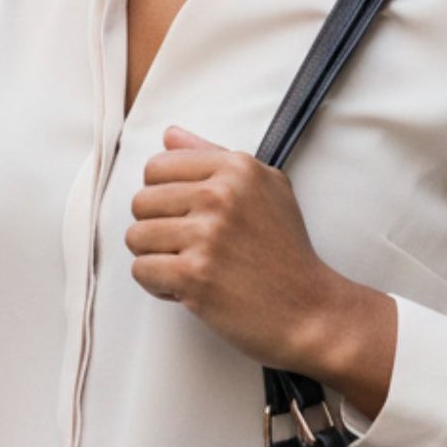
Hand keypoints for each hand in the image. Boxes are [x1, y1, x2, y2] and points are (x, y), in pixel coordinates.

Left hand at [127, 124, 396, 418]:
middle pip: (141, 201)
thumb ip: (214, 156)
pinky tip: (189, 289)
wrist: (311, 311)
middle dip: (158, 229)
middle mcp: (220, 195)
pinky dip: (159, 285)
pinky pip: (141, 270)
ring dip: (157, 258)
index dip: (164, 196)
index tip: (188, 217)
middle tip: (191, 248)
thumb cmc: (286, 252)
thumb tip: (169, 135)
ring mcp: (207, 235)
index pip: (157, 166)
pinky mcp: (194, 275)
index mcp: (236, 168)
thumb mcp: (267, 188)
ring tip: (192, 268)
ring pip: (136, 236)